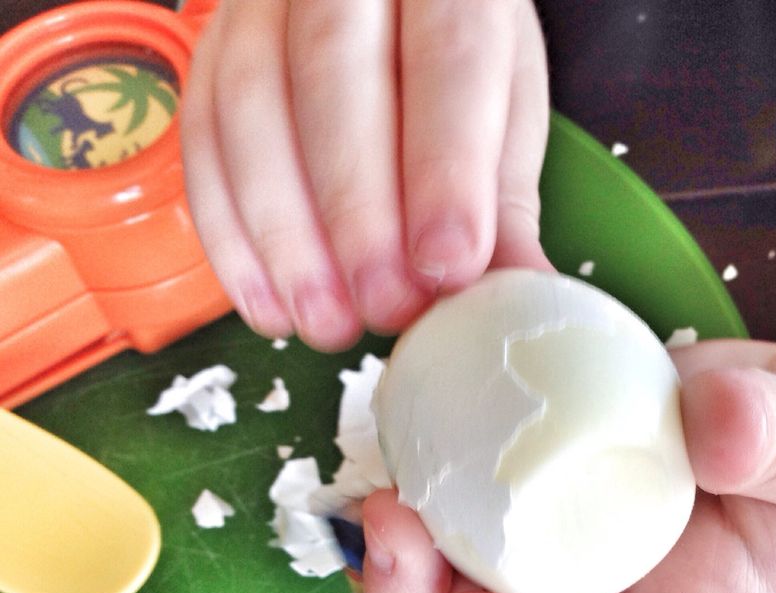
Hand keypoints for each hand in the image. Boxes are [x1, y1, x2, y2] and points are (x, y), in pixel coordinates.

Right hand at [180, 0, 550, 348]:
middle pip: (335, 76)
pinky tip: (269, 303)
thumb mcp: (504, 112)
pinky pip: (200, 138)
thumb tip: (519, 297)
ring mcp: (264, 5)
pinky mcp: (212, 51)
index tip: (446, 264)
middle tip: (383, 308)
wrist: (391, 11)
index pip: (449, 56)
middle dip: (357, 213)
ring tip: (325, 321)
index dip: (444, 168)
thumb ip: (503, 201)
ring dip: (286, 236)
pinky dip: (231, 235)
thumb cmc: (458, 68)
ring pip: (251, 106)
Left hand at [360, 340, 775, 592]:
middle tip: (386, 525)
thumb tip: (710, 424)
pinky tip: (415, 388)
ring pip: (465, 548)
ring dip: (407, 522)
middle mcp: (609, 582)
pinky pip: (486, 457)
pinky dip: (441, 432)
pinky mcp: (566, 447)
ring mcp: (578, 515)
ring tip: (380, 468)